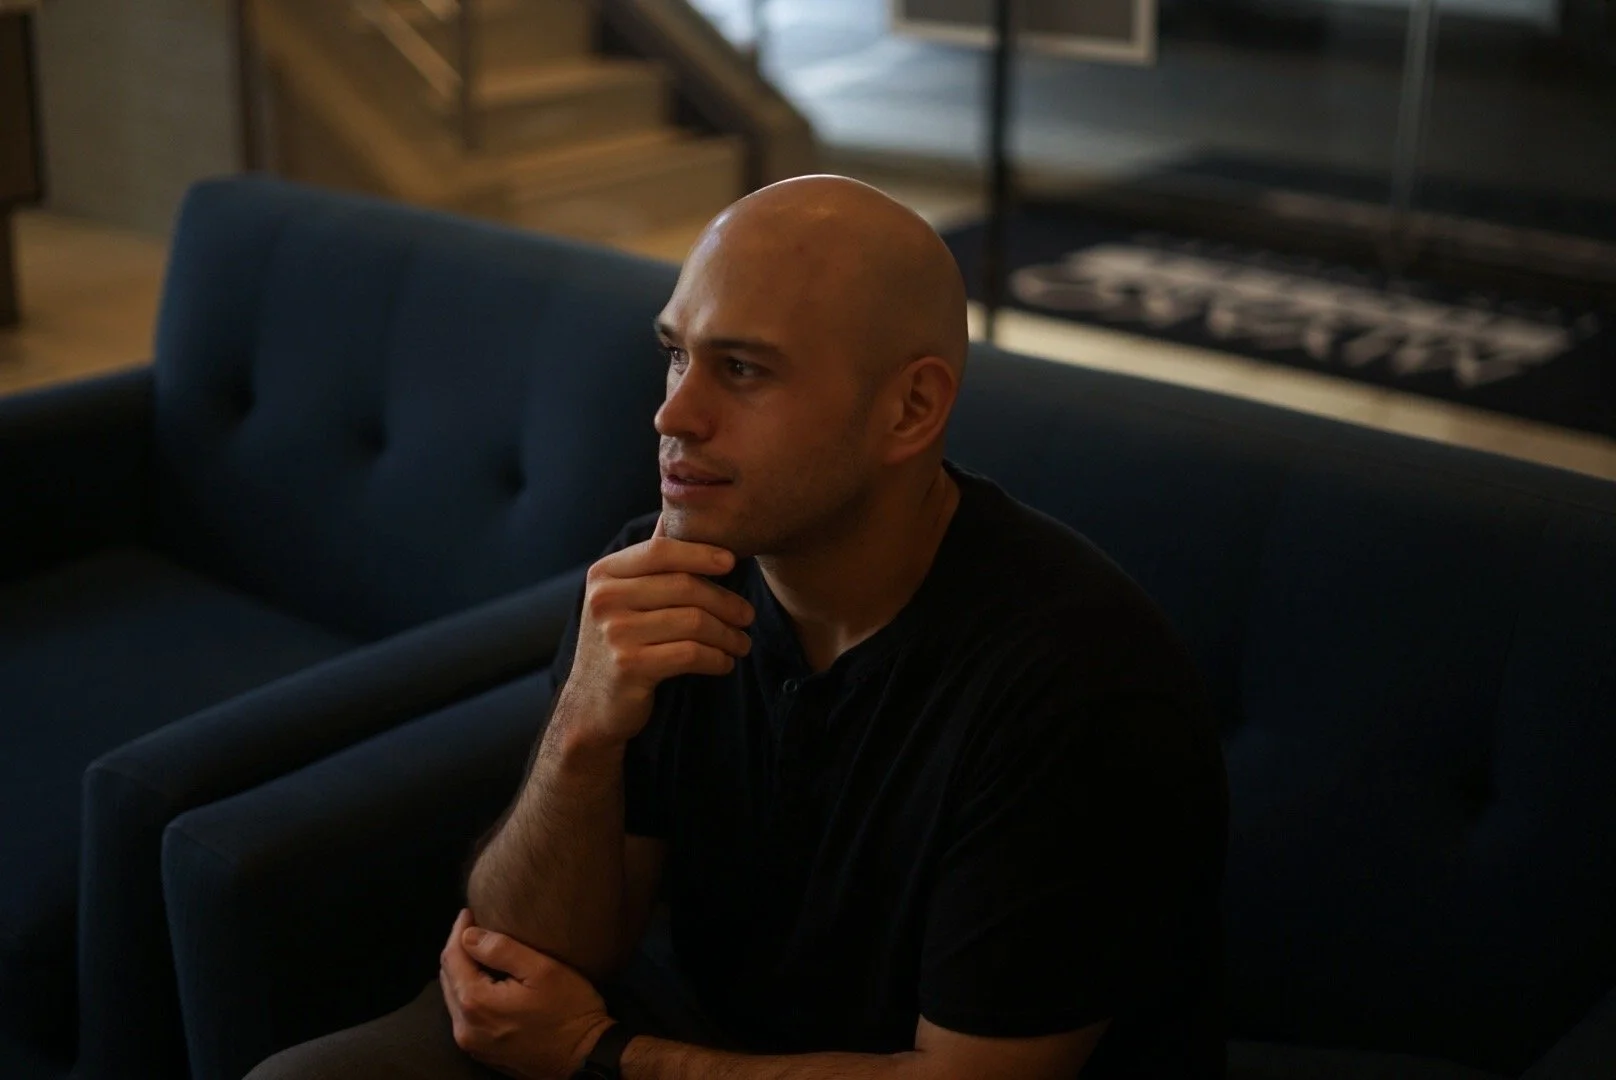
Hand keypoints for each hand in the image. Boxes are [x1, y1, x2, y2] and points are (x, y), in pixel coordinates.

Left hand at [440, 909, 615, 1078]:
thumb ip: (502, 949)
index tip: (470, 912)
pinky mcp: (481, 1051)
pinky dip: (468, 992)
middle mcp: (465, 1026)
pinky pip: (463, 1014)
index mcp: (476, 1002)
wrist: (584, 1058)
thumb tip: (469, 935)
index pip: (453, 957)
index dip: (459, 931)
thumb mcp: (543, 970)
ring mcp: (471, 1042)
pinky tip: (485, 981)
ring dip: (461, 972)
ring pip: (453, 997)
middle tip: (473, 928)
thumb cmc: (570, 1010)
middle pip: (447, 978)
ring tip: (478, 951)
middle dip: (458, 950)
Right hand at [559, 514, 753, 744]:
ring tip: (741, 643)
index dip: (701, 553)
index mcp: (605, 574)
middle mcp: (605, 599)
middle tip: (747, 616)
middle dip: (726, 602)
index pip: (661, 550)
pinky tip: (724, 663)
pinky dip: (717, 658)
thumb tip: (676, 511)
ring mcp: (614, 633)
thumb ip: (649, 560)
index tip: (731, 562)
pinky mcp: (630, 666)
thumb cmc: (619, 644)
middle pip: (685, 587)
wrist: (592, 705)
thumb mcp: (622, 597)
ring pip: (694, 622)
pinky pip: (691, 654)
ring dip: (728, 635)